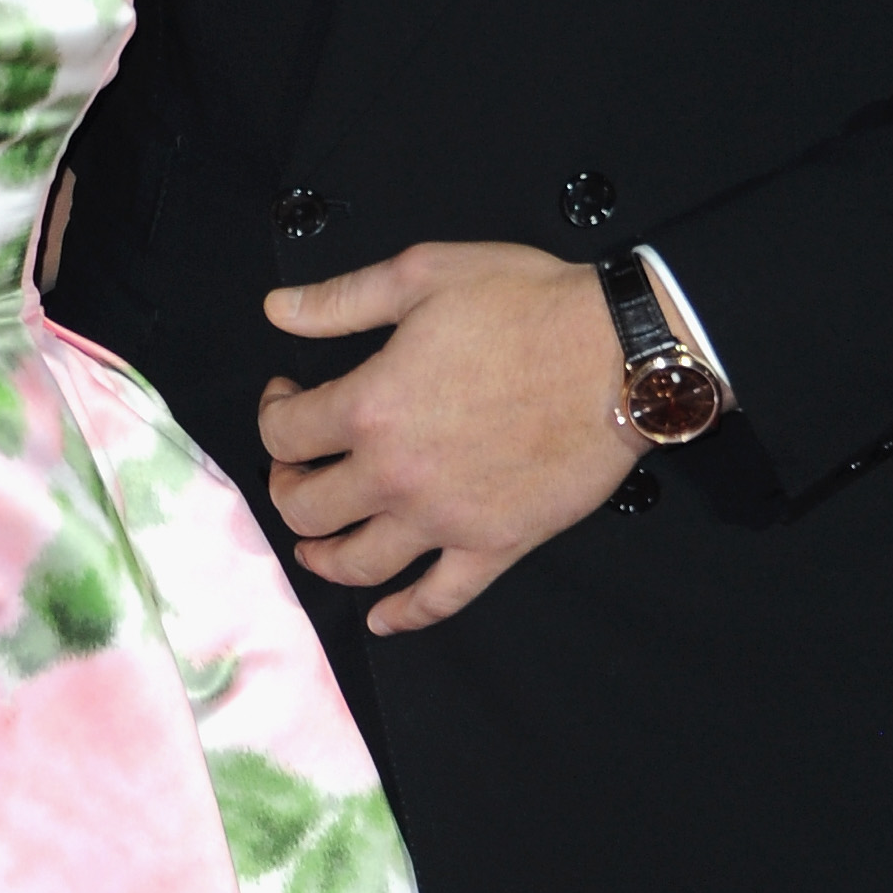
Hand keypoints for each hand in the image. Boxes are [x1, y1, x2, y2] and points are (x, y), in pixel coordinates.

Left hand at [259, 241, 631, 634]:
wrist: (620, 352)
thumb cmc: (529, 306)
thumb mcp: (423, 275)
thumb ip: (340, 300)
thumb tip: (278, 309)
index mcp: (370, 407)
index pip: (284, 432)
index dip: (272, 412)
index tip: (286, 395)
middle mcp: (396, 475)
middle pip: (306, 507)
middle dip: (287, 486)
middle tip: (297, 468)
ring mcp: (445, 519)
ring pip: (358, 563)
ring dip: (323, 557)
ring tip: (316, 545)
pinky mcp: (496, 546)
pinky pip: (440, 598)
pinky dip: (404, 614)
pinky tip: (382, 618)